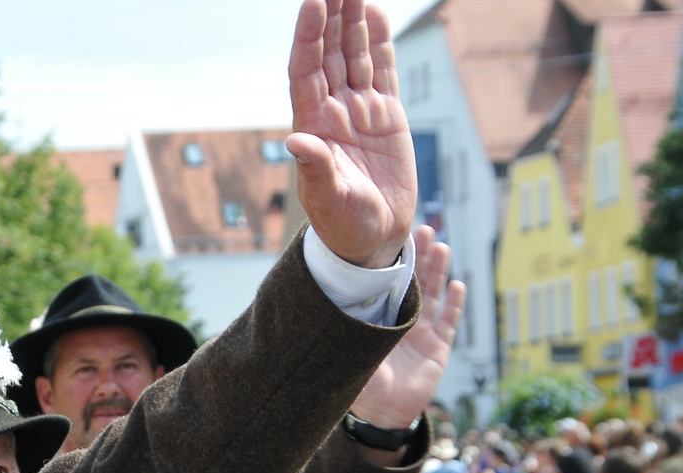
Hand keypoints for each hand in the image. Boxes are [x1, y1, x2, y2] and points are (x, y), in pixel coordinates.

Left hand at [288, 0, 416, 266]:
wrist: (372, 238)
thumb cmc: (344, 224)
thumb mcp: (329, 199)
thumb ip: (316, 168)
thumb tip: (296, 141)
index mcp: (314, 126)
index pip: (306, 71)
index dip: (308, 37)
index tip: (312, 2)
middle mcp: (333, 112)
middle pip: (328, 53)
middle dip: (330, 15)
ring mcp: (360, 111)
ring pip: (354, 55)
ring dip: (353, 21)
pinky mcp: (386, 116)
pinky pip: (382, 70)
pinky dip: (380, 43)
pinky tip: (376, 15)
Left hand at [351, 226, 464, 427]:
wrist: (381, 415)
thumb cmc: (361, 386)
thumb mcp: (351, 354)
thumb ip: (346, 333)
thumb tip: (321, 304)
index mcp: (380, 320)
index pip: (389, 284)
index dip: (395, 262)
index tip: (396, 238)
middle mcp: (402, 323)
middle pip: (415, 282)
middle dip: (420, 257)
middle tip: (423, 230)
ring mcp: (422, 334)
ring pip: (434, 296)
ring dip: (439, 271)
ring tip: (442, 247)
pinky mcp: (438, 349)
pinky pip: (449, 323)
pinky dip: (454, 304)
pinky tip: (458, 285)